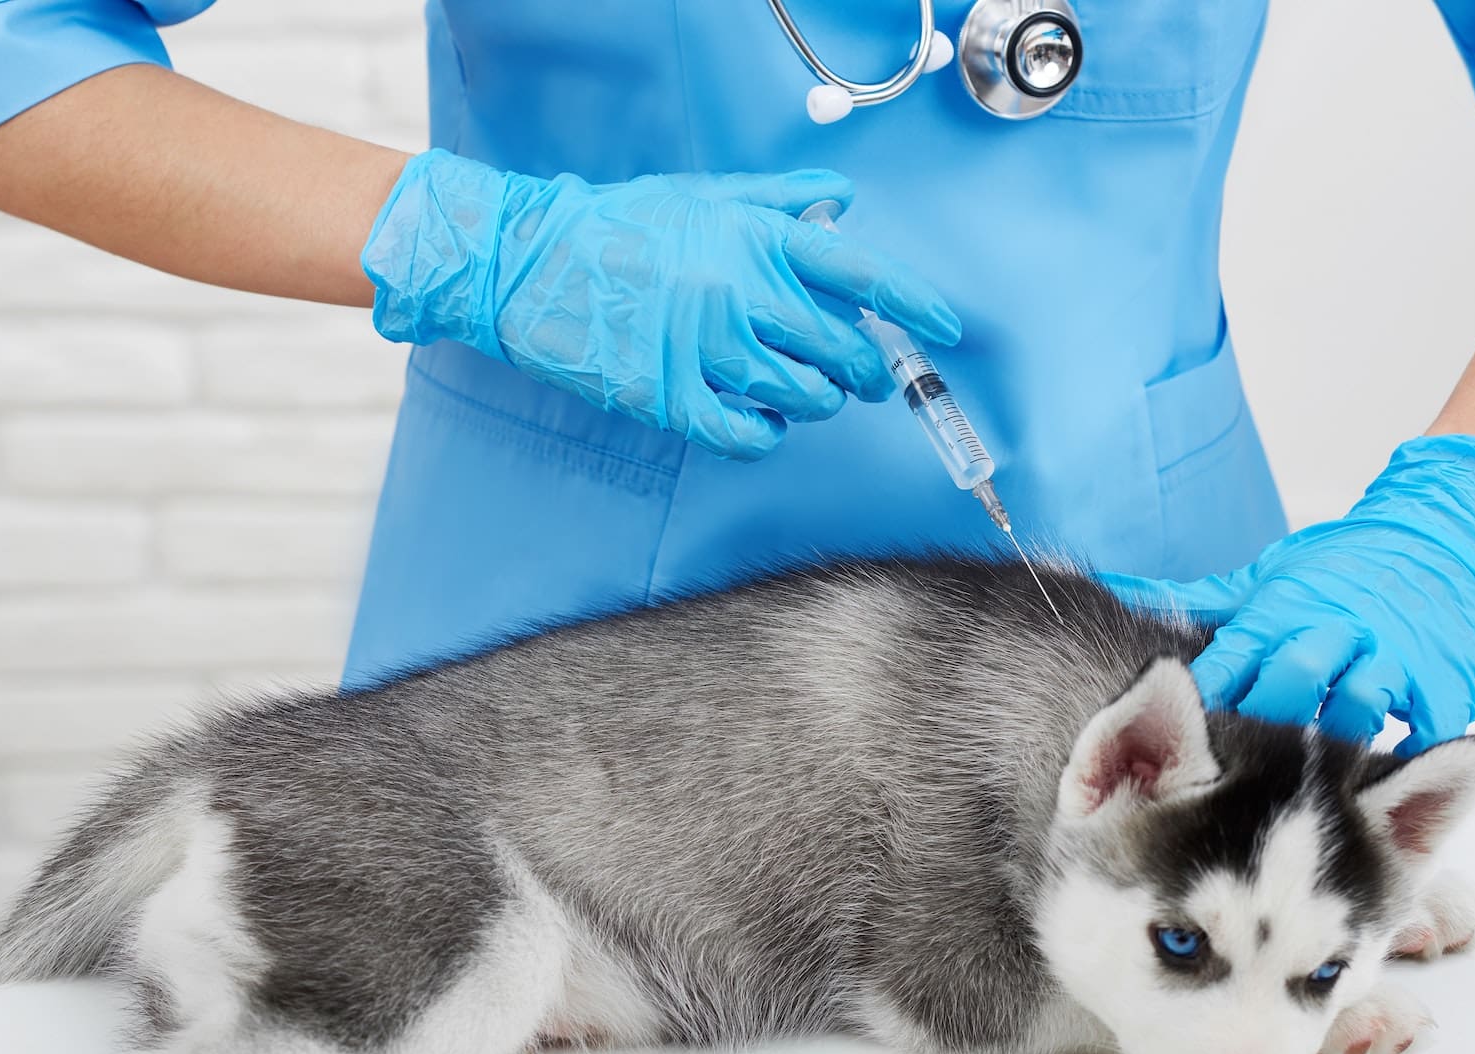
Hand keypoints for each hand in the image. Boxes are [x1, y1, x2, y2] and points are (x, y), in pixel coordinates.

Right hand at [361, 149, 959, 459]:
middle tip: (856, 375)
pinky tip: (757, 420)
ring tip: (796, 391)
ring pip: (807, 399)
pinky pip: (751, 437)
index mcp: (755, 237)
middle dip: (864, 370)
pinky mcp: (672, 398)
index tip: (946, 331)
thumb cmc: (616, 226)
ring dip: (816, 402)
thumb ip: (777, 200)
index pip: (861, 274)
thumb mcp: (702, 195)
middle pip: (844, 349)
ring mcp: (707, 349)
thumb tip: (843, 200)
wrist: (527, 262)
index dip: (914, 305)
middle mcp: (742, 292)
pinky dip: (767, 436)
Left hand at [1098, 435, 1474, 753]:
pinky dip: (1405, 760)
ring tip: (1311, 783)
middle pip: (1290, 684)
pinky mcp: (1443, 683)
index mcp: (1283, 609)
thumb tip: (1117, 591)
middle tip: (1239, 778)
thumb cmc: (1342, 565)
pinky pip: (1422, 733)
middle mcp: (1334, 630)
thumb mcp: (1266, 574)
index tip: (1181, 737)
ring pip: (1355, 711)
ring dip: (1332, 745)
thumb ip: (1193, 599)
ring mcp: (1392, 657)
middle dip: (1264, 724)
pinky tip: (1383, 788)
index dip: (1205, 703)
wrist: (1444, 530)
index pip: (1232, 663)